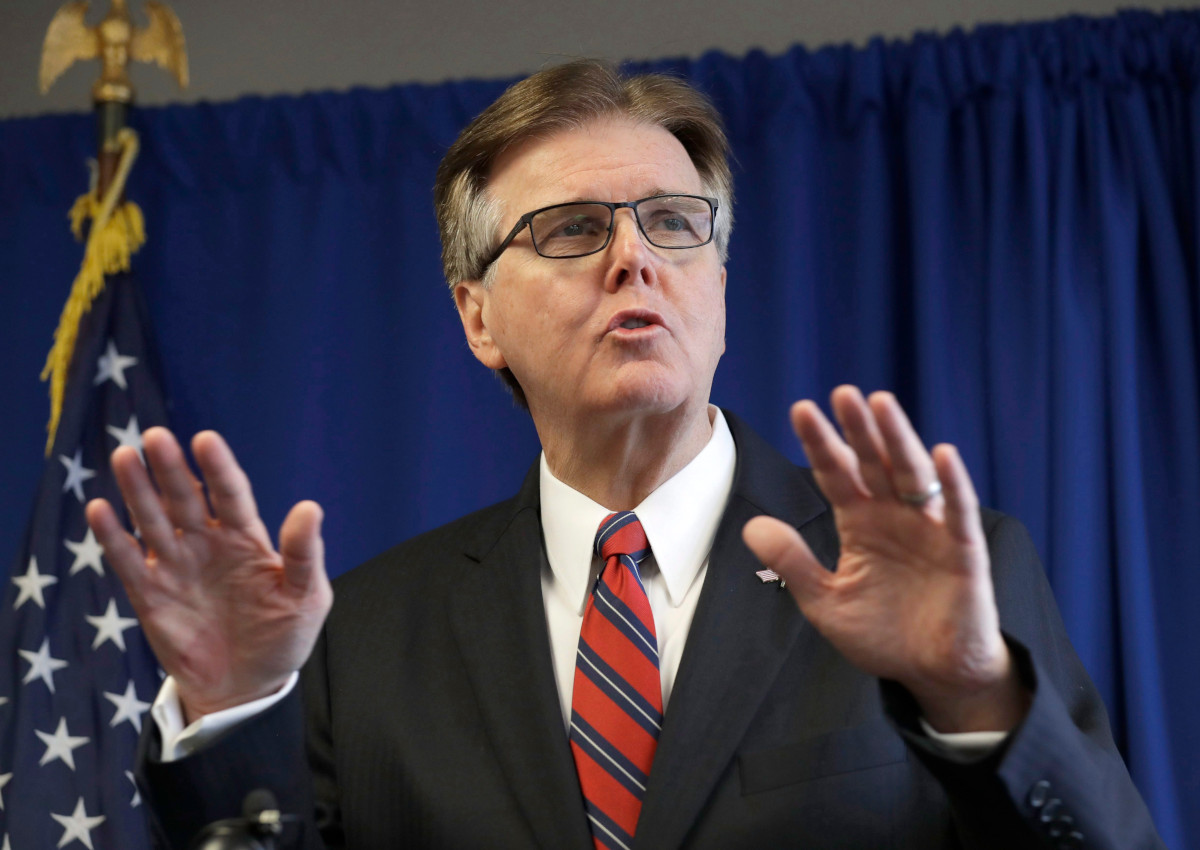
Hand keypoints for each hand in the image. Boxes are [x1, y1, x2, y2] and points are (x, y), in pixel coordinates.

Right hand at [86, 428, 332, 723]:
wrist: (246, 687)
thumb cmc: (282, 637)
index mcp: (247, 538)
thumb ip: (304, 555)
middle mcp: (207, 542)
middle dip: (171, 468)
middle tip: (155, 437)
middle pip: (186, 497)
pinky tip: (99, 509)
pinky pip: (127, 560)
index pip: (231, 493)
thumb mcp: (306, 598)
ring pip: (153, 519)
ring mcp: (176, 564)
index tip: (205, 440)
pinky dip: (113, 536)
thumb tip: (310, 507)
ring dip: (138, 490)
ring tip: (126, 457)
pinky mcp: (149, 593)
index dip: (218, 467)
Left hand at [743, 386, 1027, 732]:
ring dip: (897, 438)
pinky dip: (951, 483)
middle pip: (873, 462)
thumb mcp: (826, 601)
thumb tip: (752, 526)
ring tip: (881, 403)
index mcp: (860, 522)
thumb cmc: (882, 634)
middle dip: (857, 428)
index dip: (820, 443)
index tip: (800, 409)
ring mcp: (930, 527)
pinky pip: (958, 510)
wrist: (933, 674)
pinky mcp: (964, 550)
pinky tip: (940, 453)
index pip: (836, 474)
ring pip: (912, 473)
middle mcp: (894, 515)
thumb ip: (793, 563)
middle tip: (842, 392)